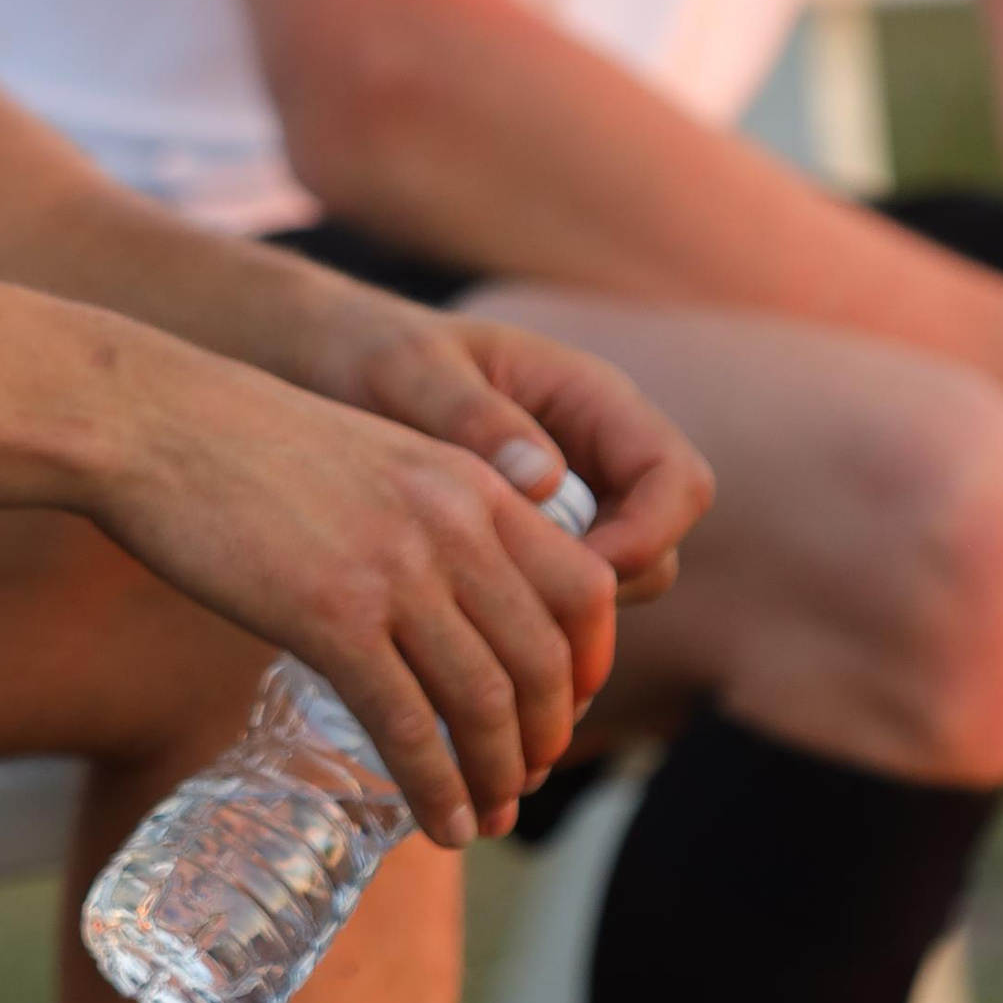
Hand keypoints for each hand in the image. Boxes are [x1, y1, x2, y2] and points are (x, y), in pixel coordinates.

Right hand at [93, 341, 623, 847]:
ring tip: (489, 817)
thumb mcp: (378, 455)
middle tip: (523, 777)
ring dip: (498, 777)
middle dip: (545, 737)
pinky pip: (408, 725)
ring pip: (486, 703)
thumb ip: (433, 511)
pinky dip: (435, 789)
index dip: (589, 665)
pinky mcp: (330, 617)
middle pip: (544, 660)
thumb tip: (454, 595)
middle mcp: (453, 524)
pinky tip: (440, 823)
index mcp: (473, 480)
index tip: (565, 709)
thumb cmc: (250, 442)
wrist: (157, 422)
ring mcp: (394, 572)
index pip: (584, 587)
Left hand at [232, 259, 712, 610]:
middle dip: (603, 595)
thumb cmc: (371, 353)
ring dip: (563, 624)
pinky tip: (466, 648)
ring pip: (608, 587)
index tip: (577, 574)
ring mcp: (569, 504)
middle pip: (656, 550)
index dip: (649, 535)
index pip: (678, 480)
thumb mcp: (411, 372)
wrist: (324, 370)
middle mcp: (597, 457)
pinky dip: (527, 629)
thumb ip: (472, 418)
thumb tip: (547, 480)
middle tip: (519, 625)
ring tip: (487, 645)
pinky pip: (554, 599)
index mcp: (592, 401)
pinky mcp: (527, 544)